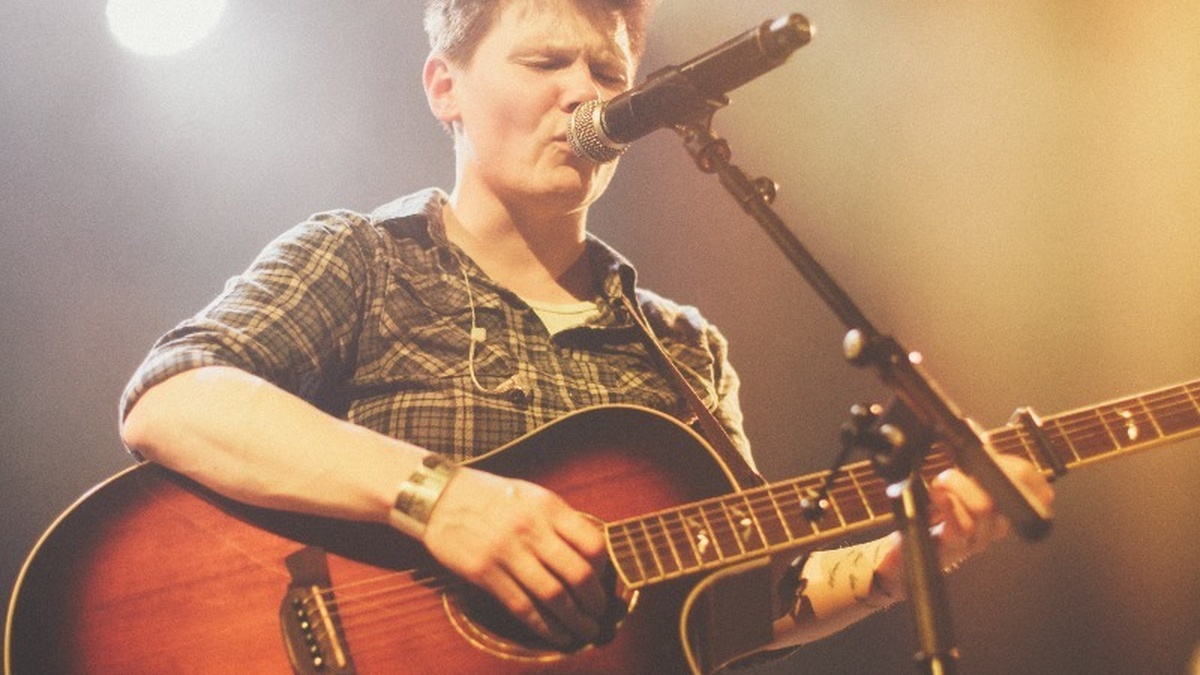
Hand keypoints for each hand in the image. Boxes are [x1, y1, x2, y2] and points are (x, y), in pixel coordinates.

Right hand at [419, 467, 608, 647]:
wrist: (439, 497)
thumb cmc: (490, 496)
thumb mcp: (531, 494)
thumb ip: (559, 520)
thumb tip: (590, 551)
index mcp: (547, 507)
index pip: (592, 543)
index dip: (604, 568)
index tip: (603, 580)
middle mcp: (531, 529)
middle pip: (577, 574)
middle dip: (594, 601)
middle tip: (599, 613)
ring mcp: (507, 552)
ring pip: (553, 596)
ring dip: (575, 620)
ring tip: (585, 630)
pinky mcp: (485, 573)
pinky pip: (522, 606)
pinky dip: (544, 626)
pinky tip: (557, 635)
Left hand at [873, 453, 1054, 597]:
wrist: (903, 556)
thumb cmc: (930, 518)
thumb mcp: (954, 486)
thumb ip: (967, 461)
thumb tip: (973, 429)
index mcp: (1001, 507)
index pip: (1033, 487)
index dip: (1021, 470)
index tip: (996, 455)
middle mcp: (994, 525)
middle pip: (1008, 495)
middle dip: (983, 471)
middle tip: (960, 466)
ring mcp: (975, 540)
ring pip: (983, 508)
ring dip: (957, 485)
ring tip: (940, 483)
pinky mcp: (952, 549)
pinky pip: (961, 528)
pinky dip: (949, 506)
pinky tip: (940, 497)